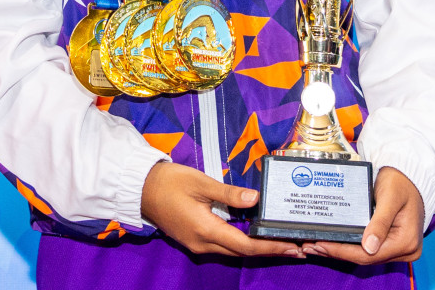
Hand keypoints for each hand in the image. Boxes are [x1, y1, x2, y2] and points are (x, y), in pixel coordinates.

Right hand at [140, 161, 304, 259]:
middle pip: (241, 253)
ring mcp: (196, 244)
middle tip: (295, 246)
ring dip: (255, 249)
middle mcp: (202, 244)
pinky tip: (252, 236)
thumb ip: (229, 193)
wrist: (139, 188)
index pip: (246, 246)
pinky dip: (240, 244)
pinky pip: (221, 247)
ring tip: (278, 243)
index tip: (293, 247)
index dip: (271, 248)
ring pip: (231, 252)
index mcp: (205, 230)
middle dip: (269, 251)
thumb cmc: (169, 181)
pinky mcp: (192, 240)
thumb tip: (256, 200)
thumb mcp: (200, 182)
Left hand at [303, 166, 423, 264]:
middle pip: (365, 257)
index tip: (320, 245)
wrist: (408, 175)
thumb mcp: (389, 198)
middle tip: (311, 246)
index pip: (369, 255)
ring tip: (315, 245)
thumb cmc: (400, 182)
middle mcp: (405, 250)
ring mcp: (398, 248)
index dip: (342, 251)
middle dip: (337, 252)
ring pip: (365, 255)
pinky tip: (332, 241)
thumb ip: (380, 222)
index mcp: (406, 242)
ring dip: (340, 250)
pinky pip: (367, 248)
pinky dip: (349, 245)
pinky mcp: (390, 242)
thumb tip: (369, 247)